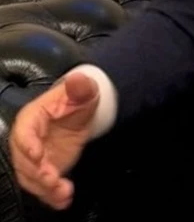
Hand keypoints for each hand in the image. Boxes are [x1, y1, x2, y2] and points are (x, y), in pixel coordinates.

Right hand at [9, 72, 100, 209]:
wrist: (81, 111)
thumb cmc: (76, 99)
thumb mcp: (83, 91)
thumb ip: (80, 87)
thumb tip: (77, 79)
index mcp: (32, 118)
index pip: (24, 133)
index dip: (28, 145)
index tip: (38, 155)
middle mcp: (28, 141)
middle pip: (24, 161)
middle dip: (36, 173)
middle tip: (53, 180)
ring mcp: (36, 157)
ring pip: (32, 177)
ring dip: (45, 188)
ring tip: (62, 193)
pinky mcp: (46, 169)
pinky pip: (44, 186)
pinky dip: (52, 196)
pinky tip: (63, 201)